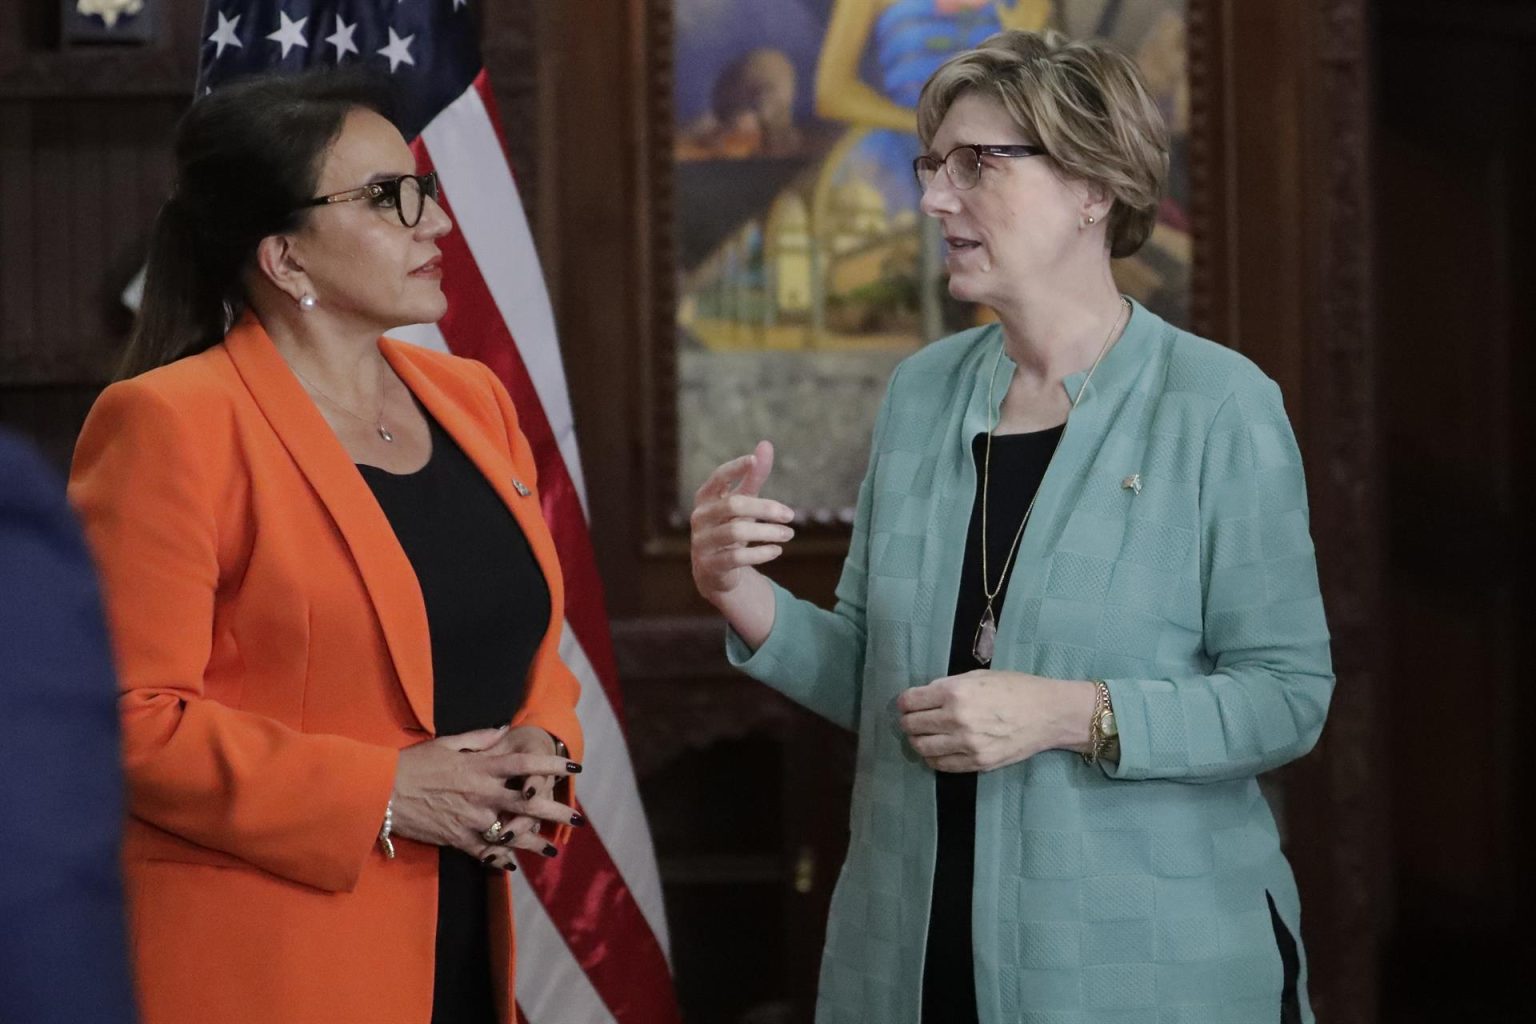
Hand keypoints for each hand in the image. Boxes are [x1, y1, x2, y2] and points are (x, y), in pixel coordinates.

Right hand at [389, 725, 582, 869]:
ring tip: (553, 849)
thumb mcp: (446, 743)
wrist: (380, 792)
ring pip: (511, 833)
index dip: (552, 766)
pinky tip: (514, 863)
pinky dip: (500, 859)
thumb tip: (504, 729)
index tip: (573, 768)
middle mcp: (481, 794)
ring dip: (535, 841)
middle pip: (527, 802)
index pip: (525, 765)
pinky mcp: (456, 839)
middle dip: (555, 810)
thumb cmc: (412, 763)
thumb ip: (479, 738)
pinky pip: (484, 853)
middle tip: (578, 817)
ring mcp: (470, 820)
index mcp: (480, 768)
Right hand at [690, 440, 795, 604]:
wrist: (715, 569)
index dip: (735, 468)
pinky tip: (777, 550)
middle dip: (765, 508)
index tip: (753, 460)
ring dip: (768, 532)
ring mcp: (702, 542)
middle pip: (734, 505)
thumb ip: (754, 476)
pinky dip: (760, 553)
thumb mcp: (743, 500)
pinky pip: (737, 557)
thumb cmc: (730, 525)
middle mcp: (700, 517)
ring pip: (736, 532)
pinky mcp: (710, 565)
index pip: (718, 477)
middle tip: (791, 515)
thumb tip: (766, 444)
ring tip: (789, 534)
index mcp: (705, 497)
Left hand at [896, 671, 1095, 771]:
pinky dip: (933, 758)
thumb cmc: (1015, 688)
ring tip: (923, 736)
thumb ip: (949, 686)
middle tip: (912, 720)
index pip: (910, 701)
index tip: (907, 704)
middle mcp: (956, 718)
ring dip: (917, 741)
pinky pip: (941, 765)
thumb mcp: (979, 677)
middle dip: (908, 722)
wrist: (1048, 714)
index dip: (905, 703)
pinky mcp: (977, 763)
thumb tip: (924, 697)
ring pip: (922, 748)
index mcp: (955, 692)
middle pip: (911, 726)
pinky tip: (938, 750)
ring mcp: (966, 744)